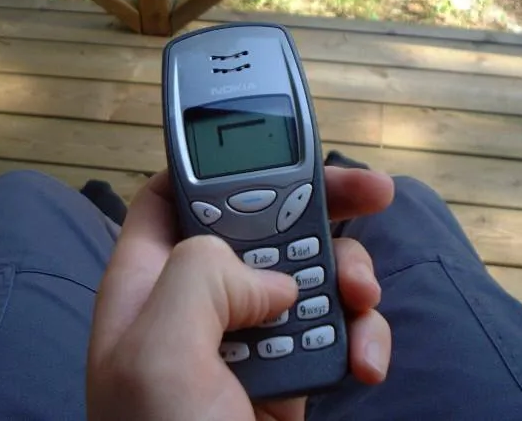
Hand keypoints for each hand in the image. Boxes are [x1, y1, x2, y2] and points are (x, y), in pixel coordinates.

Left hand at [87, 167, 393, 420]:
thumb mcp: (158, 355)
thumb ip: (199, 277)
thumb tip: (267, 280)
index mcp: (149, 285)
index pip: (173, 196)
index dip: (216, 168)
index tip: (273, 152)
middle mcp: (198, 302)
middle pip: (259, 222)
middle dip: (315, 206)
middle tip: (372, 191)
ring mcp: (248, 336)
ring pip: (308, 271)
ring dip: (350, 276)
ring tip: (364, 301)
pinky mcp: (291, 369)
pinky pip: (336, 327)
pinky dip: (361, 336)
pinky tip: (366, 364)